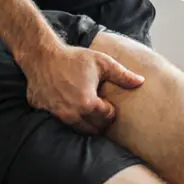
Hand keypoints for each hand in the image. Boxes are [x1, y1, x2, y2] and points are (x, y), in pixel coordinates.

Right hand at [21, 43, 144, 134]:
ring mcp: (57, 115)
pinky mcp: (45, 112)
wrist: (42, 55)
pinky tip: (70, 104)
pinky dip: (69, 117)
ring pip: (78, 129)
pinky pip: (61, 121)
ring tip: (89, 109)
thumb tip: (141, 82)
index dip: (110, 110)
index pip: (107, 117)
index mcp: (88, 103)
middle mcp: (72, 113)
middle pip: (94, 128)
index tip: (108, 102)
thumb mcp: (101, 62)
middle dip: (100, 121)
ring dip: (86, 122)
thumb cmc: (74, 57)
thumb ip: (122, 75)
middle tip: (101, 109)